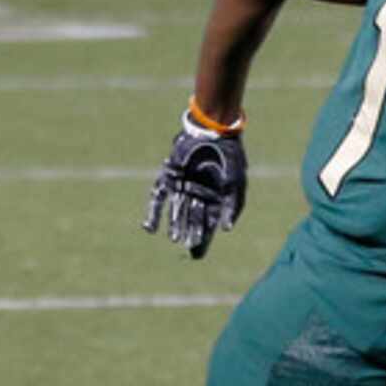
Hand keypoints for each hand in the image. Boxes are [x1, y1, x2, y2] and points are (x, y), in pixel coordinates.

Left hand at [141, 113, 247, 257]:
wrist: (213, 130)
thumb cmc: (229, 155)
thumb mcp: (236, 182)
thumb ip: (233, 206)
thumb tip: (226, 229)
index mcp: (213, 198)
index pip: (207, 224)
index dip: (203, 239)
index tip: (197, 254)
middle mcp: (196, 194)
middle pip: (192, 220)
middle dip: (190, 234)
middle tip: (187, 247)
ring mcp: (181, 186)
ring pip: (176, 210)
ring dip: (175, 224)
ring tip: (174, 238)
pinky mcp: (168, 177)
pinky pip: (159, 197)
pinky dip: (154, 212)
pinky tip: (150, 227)